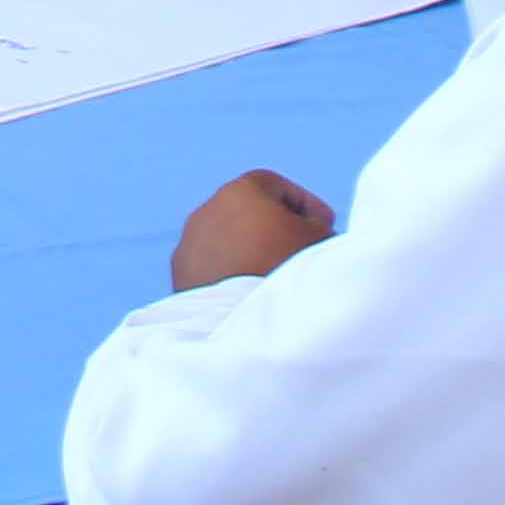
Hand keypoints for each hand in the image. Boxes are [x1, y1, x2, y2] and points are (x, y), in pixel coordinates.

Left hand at [170, 169, 336, 293]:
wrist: (243, 318)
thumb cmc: (286, 267)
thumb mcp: (320, 237)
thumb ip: (317, 225)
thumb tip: (310, 230)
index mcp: (239, 191)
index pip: (275, 186)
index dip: (304, 203)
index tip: (324, 223)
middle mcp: (206, 211)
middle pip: (246, 212)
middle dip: (274, 227)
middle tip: (299, 249)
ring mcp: (188, 246)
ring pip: (225, 242)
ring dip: (248, 253)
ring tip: (274, 277)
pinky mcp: (179, 278)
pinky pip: (211, 270)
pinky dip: (229, 277)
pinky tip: (249, 296)